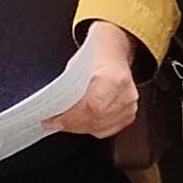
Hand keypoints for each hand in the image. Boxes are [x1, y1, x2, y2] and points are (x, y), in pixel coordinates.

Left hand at [45, 21, 142, 139]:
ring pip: (101, 128)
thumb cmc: (95, 56)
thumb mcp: (76, 67)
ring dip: (79, 127)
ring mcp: (130, 105)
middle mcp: (126, 94)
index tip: (53, 120)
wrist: (113, 52)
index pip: (92, 107)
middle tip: (54, 122)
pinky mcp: (129, 114)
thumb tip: (55, 111)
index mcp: (113, 78)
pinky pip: (108, 129)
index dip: (72, 118)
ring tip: (65, 122)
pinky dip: (91, 128)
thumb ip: (68, 91)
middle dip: (71, 124)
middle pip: (96, 120)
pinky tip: (81, 123)